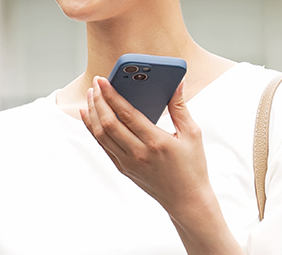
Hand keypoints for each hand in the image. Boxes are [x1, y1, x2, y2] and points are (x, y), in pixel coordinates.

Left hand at [80, 76, 212, 215]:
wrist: (187, 200)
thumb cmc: (192, 166)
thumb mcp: (192, 134)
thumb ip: (180, 107)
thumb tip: (176, 83)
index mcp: (156, 142)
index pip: (127, 114)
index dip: (112, 95)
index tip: (103, 80)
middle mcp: (138, 153)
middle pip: (109, 123)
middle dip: (98, 100)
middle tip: (95, 84)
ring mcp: (128, 162)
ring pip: (101, 134)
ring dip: (92, 113)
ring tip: (91, 96)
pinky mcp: (122, 168)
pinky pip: (102, 145)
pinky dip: (92, 128)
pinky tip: (89, 115)